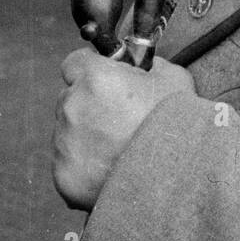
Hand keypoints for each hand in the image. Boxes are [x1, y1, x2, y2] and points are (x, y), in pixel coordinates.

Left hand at [52, 49, 194, 210]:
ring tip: (118, 150)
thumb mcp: (173, 79)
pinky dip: (84, 167)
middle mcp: (72, 106)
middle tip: (117, 120)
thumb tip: (144, 65)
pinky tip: (111, 169)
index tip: (101, 81)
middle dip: (88, 106)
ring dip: (86, 137)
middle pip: (69, 99)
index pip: (73, 63)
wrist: (174, 177)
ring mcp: (64, 143)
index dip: (88, 71)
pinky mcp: (63, 174)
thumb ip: (150, 66)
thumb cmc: (176, 123)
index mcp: (95, 78)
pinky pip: (68, 164)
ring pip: (67, 132)